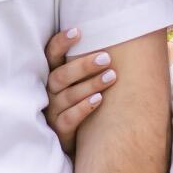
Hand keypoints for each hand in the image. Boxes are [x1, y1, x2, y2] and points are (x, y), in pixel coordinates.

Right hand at [43, 26, 117, 155]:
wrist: (81, 140)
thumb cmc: (85, 102)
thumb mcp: (83, 82)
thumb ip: (93, 64)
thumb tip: (122, 39)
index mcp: (54, 76)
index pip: (51, 54)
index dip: (61, 42)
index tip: (78, 31)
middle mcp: (50, 93)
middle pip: (60, 76)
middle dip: (83, 66)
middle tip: (106, 58)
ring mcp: (53, 112)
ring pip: (67, 96)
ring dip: (89, 85)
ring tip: (111, 76)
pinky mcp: (59, 131)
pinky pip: (68, 119)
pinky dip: (83, 108)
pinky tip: (99, 100)